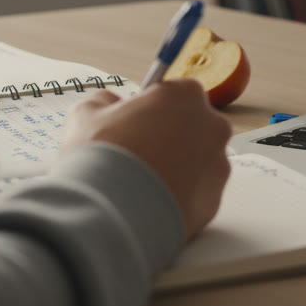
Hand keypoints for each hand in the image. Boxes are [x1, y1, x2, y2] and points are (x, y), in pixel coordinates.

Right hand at [62, 80, 232, 238]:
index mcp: (187, 96)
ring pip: (199, 162)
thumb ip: (105, 101)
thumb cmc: (101, 156)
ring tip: (142, 182)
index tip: (138, 121)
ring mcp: (217, 167)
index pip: (177, 93)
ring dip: (178, 168)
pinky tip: (152, 201)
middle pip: (194, 127)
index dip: (154, 108)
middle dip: (171, 137)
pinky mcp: (214, 202)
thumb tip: (108, 104)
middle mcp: (212, 127)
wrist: (109, 212)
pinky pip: (197, 194)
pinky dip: (179, 196)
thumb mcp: (87, 113)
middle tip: (139, 153)